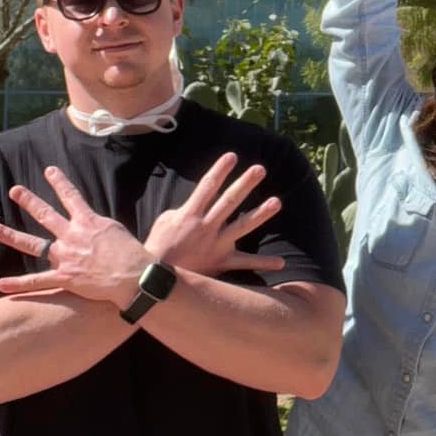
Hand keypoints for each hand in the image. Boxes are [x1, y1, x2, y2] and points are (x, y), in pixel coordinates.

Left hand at [0, 167, 149, 306]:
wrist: (135, 276)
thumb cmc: (134, 254)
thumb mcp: (118, 231)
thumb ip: (102, 226)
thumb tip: (97, 224)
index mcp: (88, 222)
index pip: (71, 196)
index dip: (60, 182)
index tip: (49, 170)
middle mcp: (73, 235)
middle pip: (46, 214)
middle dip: (29, 201)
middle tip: (15, 190)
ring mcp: (66, 256)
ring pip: (33, 244)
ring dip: (12, 236)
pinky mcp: (65, 277)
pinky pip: (37, 281)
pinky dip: (18, 284)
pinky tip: (0, 284)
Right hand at [143, 152, 280, 278]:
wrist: (154, 279)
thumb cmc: (158, 247)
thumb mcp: (164, 221)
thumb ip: (182, 210)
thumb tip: (196, 204)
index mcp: (190, 214)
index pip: (207, 186)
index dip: (220, 170)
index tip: (233, 156)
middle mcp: (206, 227)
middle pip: (229, 201)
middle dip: (245, 184)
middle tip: (260, 169)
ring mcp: (216, 245)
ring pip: (242, 227)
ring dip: (260, 214)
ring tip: (277, 202)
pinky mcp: (221, 263)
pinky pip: (244, 263)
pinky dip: (263, 263)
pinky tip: (281, 262)